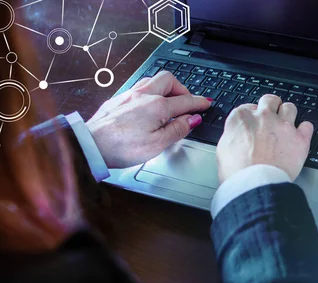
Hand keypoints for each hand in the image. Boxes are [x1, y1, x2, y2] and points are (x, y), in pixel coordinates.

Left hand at [86, 71, 211, 167]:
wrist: (90, 145)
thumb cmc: (121, 147)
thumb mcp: (158, 144)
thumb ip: (178, 129)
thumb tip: (192, 119)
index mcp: (157, 106)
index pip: (185, 101)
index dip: (199, 103)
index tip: (206, 104)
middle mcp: (143, 95)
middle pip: (169, 80)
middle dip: (182, 88)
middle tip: (188, 101)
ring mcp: (129, 95)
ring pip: (153, 80)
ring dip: (166, 88)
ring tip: (170, 101)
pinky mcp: (118, 99)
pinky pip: (140, 87)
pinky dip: (151, 92)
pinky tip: (149, 104)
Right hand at [216, 94, 313, 182]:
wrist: (254, 184)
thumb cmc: (236, 171)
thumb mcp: (223, 150)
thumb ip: (232, 136)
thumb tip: (237, 138)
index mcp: (242, 118)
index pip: (249, 107)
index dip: (253, 116)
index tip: (254, 123)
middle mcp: (263, 117)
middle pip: (270, 100)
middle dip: (271, 106)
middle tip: (271, 116)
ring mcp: (283, 126)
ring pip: (290, 108)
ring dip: (288, 114)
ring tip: (286, 124)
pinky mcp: (299, 139)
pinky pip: (307, 126)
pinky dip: (305, 130)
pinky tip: (301, 135)